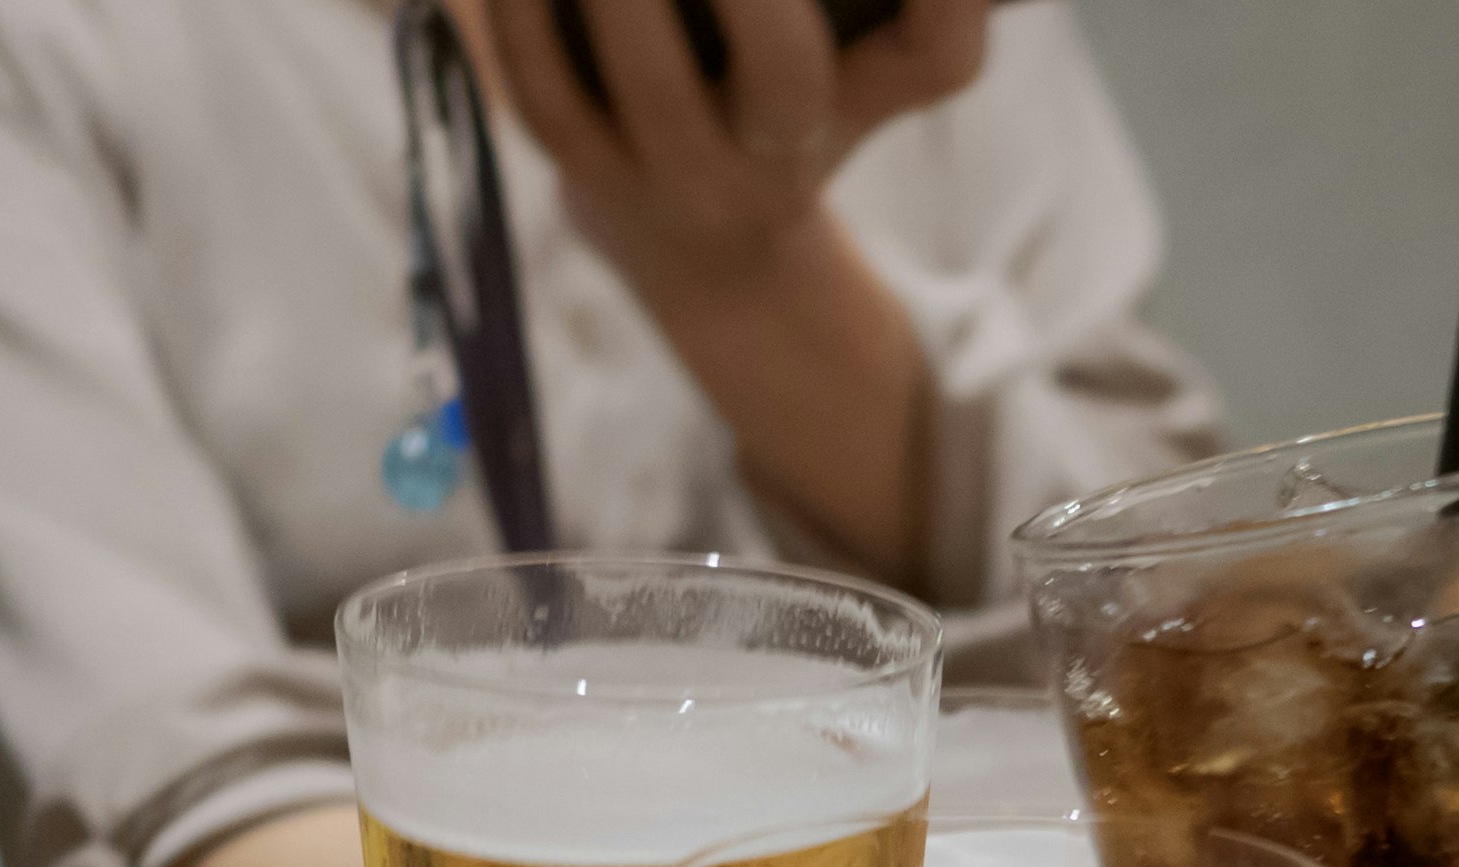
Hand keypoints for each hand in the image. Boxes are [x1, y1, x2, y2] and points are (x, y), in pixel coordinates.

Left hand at [486, 0, 991, 295]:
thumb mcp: (849, 53)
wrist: (703, 249)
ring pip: (651, 85)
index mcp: (864, 96)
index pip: (940, 51)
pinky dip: (518, 17)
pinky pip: (546, 95)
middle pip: (785, 75)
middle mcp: (782, 152)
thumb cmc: (780, 95)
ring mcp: (680, 175)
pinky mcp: (587, 172)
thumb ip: (862, 0)